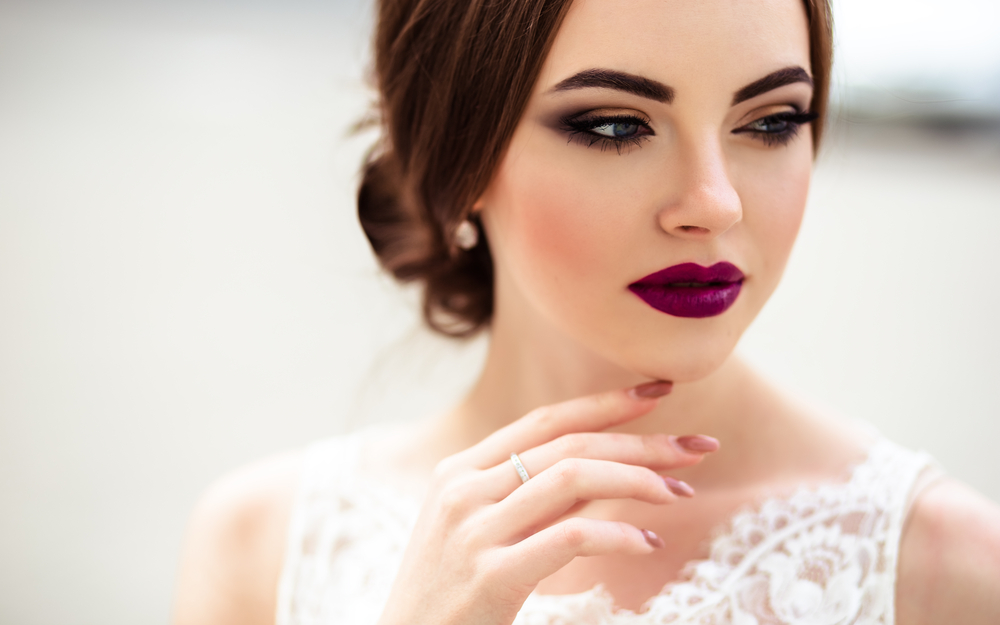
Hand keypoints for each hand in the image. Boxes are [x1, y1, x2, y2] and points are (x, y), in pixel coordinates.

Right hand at [376, 381, 718, 624]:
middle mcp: (464, 489)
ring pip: (573, 478)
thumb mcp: (481, 530)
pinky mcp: (491, 575)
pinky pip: (571, 537)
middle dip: (641, 441)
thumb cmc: (450, 593)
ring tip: (679, 492)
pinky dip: (618, 533)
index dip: (605, 403)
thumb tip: (609, 469)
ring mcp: (474, 531)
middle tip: (698, 446)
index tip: (659, 392)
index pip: (545, 420)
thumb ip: (535, 498)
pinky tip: (646, 541)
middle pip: (569, 445)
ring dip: (638, 479)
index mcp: (460, 470)